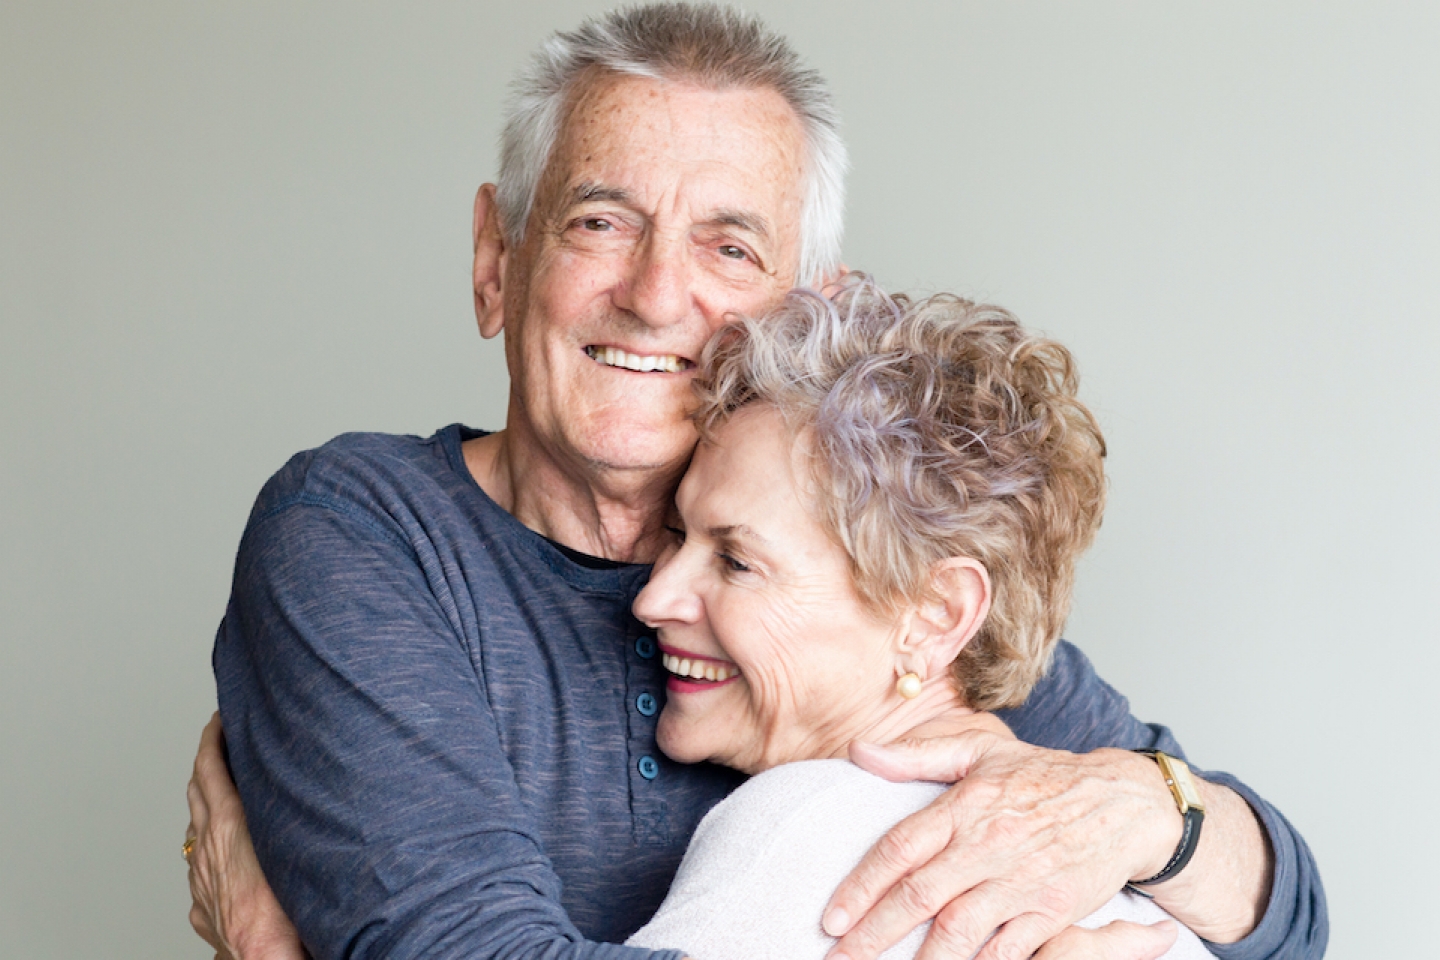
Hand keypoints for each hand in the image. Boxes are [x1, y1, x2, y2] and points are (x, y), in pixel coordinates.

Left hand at [186, 713, 306, 959]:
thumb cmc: (286, 910)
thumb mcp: (292, 843)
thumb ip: (289, 808)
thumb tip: (299, 773)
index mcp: (227, 825)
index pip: (209, 767)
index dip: (212, 738)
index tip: (219, 718)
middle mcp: (207, 848)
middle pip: (196, 792)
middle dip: (205, 762)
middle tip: (218, 742)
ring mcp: (200, 878)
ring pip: (195, 829)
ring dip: (204, 803)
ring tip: (219, 792)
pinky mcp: (202, 905)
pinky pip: (199, 866)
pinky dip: (207, 847)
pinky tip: (219, 852)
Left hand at [823, 731, 1176, 959]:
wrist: (1125, 801)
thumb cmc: (1043, 774)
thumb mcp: (981, 748)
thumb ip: (917, 753)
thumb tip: (859, 750)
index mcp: (965, 806)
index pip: (899, 849)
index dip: (860, 886)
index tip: (831, 918)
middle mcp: (988, 846)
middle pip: (919, 897)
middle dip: (872, 936)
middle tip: (837, 959)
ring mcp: (1021, 882)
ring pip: (958, 932)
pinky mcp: (1052, 911)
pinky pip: (1006, 951)